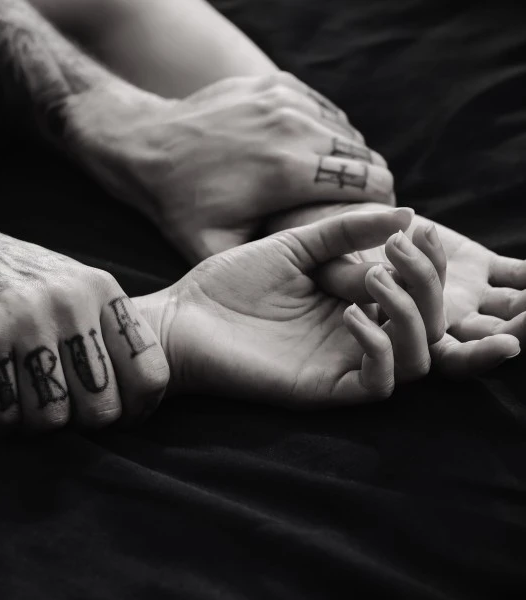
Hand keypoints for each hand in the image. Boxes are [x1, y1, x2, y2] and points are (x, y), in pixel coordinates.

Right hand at [0, 204, 169, 431]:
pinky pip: (4, 417)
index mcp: (97, 289)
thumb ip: (99, 323)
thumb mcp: (60, 279)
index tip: (118, 419)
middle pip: (101, 409)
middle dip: (79, 425)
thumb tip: (141, 391)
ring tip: (18, 410)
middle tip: (55, 415)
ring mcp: (21, 323)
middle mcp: (66, 304)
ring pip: (51, 420)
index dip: (138, 411)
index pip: (150, 373)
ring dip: (33, 427)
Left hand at [70, 72, 393, 261]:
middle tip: (351, 211)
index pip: (374, 185)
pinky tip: (306, 156)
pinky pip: (324, 110)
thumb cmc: (181, 205)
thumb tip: (325, 274)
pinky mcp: (277, 84)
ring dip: (346, 159)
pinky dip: (324, 133)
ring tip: (329, 187)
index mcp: (291, 171)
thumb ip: (272, 259)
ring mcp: (287, 100)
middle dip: (366, 186)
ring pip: (348, 132)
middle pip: (367, 157)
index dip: (380, 210)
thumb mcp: (218, 248)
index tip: (369, 228)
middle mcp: (297, 128)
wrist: (146, 146)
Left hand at [136, 209, 434, 405]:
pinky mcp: (322, 389)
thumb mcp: (293, 247)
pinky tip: (350, 315)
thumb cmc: (229, 284)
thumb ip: (346, 232)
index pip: (420, 292)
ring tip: (375, 278)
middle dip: (427, 285)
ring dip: (411, 315)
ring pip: (416, 359)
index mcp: (354, 302)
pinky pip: (378, 384)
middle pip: (430, 325)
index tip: (417, 229)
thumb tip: (408, 214)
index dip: (430, 262)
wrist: (180, 319)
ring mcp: (341, 364)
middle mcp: (356, 337)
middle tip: (396, 251)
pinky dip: (379, 349)